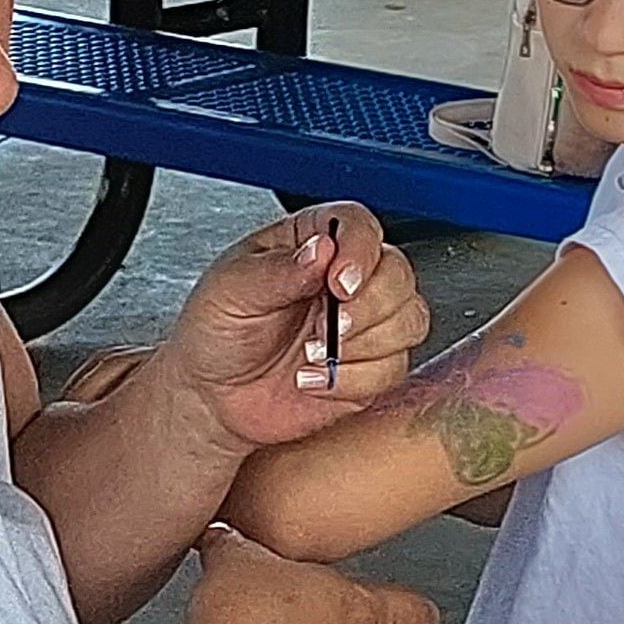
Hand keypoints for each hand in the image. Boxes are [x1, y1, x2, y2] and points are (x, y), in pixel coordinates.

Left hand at [154, 203, 431, 454]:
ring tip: (310, 354)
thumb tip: (320, 251)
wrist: (213, 398)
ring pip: (410, 319)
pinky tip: (313, 379)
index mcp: (310, 242)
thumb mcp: (230, 291)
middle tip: (328, 326)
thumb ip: (278, 270)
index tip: (339, 283)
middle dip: (368, 305)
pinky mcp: (371, 367)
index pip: (358, 225)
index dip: (360, 251)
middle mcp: (345, 278)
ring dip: (365, 343)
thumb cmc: (216, 332)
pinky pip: (395, 367)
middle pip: (398, 273)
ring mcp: (364, 323)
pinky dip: (354, 379)